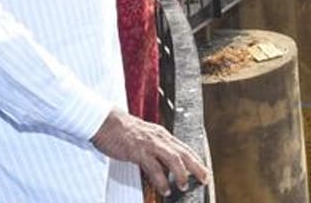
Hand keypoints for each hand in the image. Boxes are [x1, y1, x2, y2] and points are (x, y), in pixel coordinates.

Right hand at [90, 110, 209, 195]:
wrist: (105, 121)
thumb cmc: (122, 130)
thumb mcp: (145, 137)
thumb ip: (156, 149)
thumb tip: (164, 166)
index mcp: (162, 135)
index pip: (184, 148)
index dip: (196, 160)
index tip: (204, 171)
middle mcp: (160, 138)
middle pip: (184, 153)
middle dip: (197, 167)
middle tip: (205, 179)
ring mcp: (150, 144)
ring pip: (173, 159)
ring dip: (181, 174)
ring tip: (184, 187)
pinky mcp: (138, 151)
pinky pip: (154, 168)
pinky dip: (162, 180)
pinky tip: (165, 189)